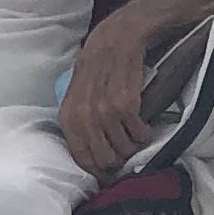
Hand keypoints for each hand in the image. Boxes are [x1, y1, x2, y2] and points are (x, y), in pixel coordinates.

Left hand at [59, 3, 160, 176]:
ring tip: (135, 136)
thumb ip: (79, 124)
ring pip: (125, 150)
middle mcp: (85, 118)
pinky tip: (143, 126)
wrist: (115, 40)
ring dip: (134, 147)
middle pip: (106, 160)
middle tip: (126, 152)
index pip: (83, 160)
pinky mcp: (126, 106)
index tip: (110, 173)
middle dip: (119, 161)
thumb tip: (93, 156)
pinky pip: (139, 135)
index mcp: (69, 119)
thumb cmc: (96, 70)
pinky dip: (144, 134)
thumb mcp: (76, 97)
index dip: (99, 172)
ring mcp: (105, 113)